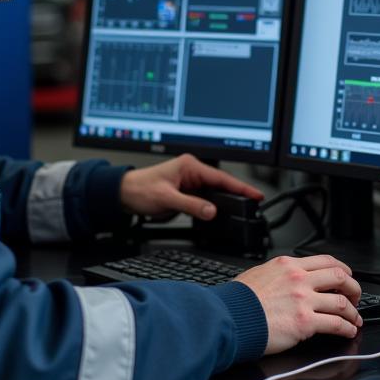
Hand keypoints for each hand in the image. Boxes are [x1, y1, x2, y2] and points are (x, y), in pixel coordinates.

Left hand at [119, 153, 263, 220]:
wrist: (124, 195)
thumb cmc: (140, 189)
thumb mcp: (166, 198)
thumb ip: (190, 205)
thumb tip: (211, 211)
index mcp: (190, 166)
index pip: (220, 177)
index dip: (240, 186)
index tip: (255, 194)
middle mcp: (192, 172)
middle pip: (221, 184)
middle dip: (237, 193)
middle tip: (255, 204)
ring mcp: (190, 183)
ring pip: (213, 193)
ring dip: (226, 200)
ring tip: (243, 209)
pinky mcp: (186, 193)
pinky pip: (205, 200)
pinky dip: (213, 207)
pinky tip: (221, 213)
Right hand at [233, 254, 362, 353]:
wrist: (230, 317)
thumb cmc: (239, 300)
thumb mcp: (259, 274)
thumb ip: (278, 274)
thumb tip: (287, 280)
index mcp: (288, 265)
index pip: (325, 261)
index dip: (342, 270)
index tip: (346, 276)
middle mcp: (299, 279)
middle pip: (340, 277)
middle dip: (353, 288)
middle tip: (355, 296)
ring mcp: (303, 300)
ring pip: (341, 302)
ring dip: (352, 311)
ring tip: (355, 318)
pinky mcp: (304, 322)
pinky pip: (335, 324)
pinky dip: (347, 328)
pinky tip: (348, 331)